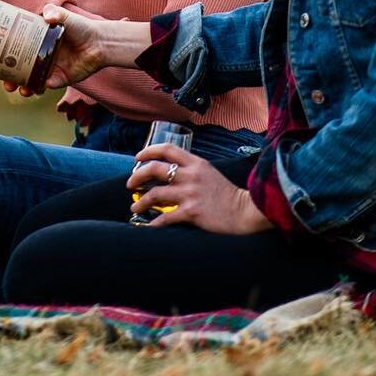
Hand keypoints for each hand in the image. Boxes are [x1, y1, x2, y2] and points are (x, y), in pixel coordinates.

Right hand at [5, 3, 112, 96]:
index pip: (16, 48)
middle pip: (20, 68)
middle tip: (6, 84)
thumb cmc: (81, 27)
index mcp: (37, 41)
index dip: (4, 55)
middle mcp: (40, 55)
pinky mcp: (61, 78)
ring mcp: (49, 68)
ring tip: (21, 90)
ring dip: (24, 86)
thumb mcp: (65, 17)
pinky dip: (42, 86)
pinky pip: (48, 85)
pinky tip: (39, 86)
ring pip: (31, 80)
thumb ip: (55, 13)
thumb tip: (47, 14)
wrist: (100, 43)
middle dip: (11, 78)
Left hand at [127, 144, 272, 234]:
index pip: (167, 149)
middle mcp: (191, 175)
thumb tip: (171, 172)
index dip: (148, 151)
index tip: (137, 158)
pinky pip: (166, 217)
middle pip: (155, 169)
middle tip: (130, 184)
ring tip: (135, 206)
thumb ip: (192, 170)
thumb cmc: (228, 195)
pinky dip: (154, 223)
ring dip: (141, 201)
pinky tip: (148, 227)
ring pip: (155, 194)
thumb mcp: (210, 173)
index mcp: (196, 163)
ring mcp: (190, 193)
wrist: (246, 212)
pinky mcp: (192, 212)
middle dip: (137, 176)